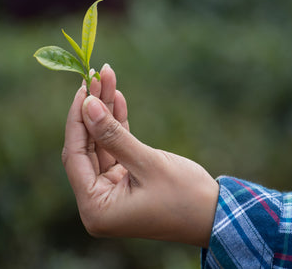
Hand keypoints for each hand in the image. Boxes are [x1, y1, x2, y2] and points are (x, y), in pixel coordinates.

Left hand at [61, 64, 218, 246]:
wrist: (215, 215)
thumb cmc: (184, 196)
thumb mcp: (147, 163)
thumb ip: (114, 135)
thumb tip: (88, 105)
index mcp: (96, 208)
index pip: (76, 156)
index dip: (78, 119)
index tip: (83, 88)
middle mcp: (99, 201)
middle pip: (88, 147)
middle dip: (93, 110)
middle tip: (96, 76)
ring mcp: (112, 191)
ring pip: (102, 144)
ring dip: (106, 113)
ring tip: (107, 78)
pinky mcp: (126, 181)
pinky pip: (117, 149)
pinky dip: (119, 126)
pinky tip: (117, 98)